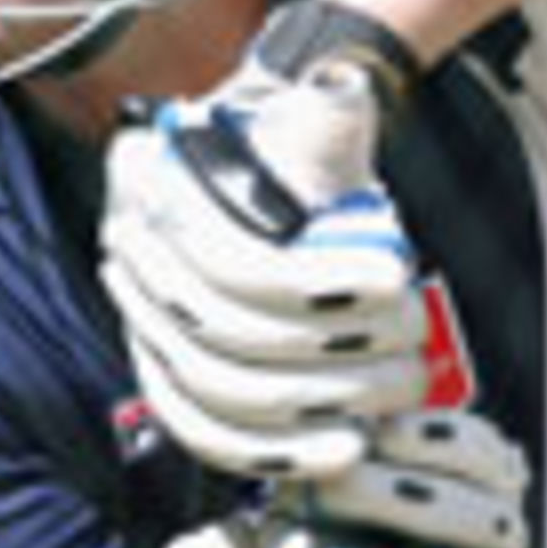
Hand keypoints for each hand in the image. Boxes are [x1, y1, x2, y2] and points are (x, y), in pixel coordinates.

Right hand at [101, 0, 426, 478]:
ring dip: (315, 403)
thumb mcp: (310, 121)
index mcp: (152, 187)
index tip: (400, 277)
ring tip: (395, 392)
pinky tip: (343, 452)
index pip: (223, 256)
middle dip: (331, 349)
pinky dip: (277, 454)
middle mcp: (133, 259)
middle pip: (221, 334)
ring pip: (216, 392)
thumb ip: (325, 110)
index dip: (315, 282)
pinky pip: (210, 436)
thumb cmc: (297, 156)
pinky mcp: (174, 383)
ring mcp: (145, 328)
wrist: (277, 182)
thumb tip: (342, 93)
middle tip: (413, 345)